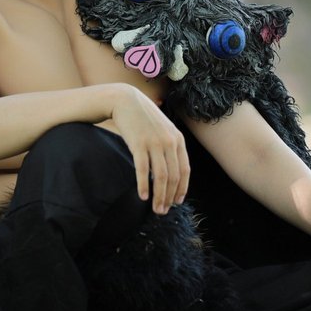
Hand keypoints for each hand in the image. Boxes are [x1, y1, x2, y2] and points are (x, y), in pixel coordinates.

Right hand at [109, 85, 189, 214]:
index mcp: (178, 140)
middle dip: (170, 197)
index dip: (182, 189)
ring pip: (160, 176)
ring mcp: (154, 143)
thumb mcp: (164, 129)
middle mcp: (169, 142)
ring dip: (159, 196)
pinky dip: (143, 185)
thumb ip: (170, 146)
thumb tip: (171, 171)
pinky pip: (142, 170)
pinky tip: (142, 196)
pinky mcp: (138, 144)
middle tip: (163, 210)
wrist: (126, 100)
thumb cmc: (144, 118)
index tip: (177, 202)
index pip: (184, 170)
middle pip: (173, 177)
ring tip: (155, 209)